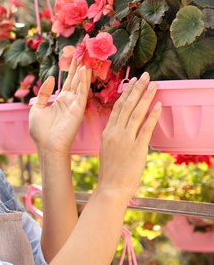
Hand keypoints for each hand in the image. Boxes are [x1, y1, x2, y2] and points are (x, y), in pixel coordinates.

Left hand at [29, 59, 91, 155]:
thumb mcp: (36, 108)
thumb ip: (43, 93)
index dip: (72, 68)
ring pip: (81, 83)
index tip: (75, 55)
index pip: (68, 80)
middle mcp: (70, 100)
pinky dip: (84, 81)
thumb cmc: (40, 131)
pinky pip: (82, 93)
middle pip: (77, 79)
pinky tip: (85, 70)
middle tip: (85, 50)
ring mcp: (75, 105)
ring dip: (84, 70)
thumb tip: (49, 79)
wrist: (46, 145)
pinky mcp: (78, 109)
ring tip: (88, 56)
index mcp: (60, 100)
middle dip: (81, 65)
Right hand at [97, 72, 161, 199]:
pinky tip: (158, 105)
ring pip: (136, 113)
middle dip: (137, 89)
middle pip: (127, 106)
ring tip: (154, 85)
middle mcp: (115, 132)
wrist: (110, 187)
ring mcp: (125, 139)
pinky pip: (146, 128)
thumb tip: (122, 130)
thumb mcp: (106, 150)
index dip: (125, 94)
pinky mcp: (137, 148)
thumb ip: (114, 138)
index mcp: (107, 132)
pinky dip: (152, 115)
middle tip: (145, 76)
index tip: (132, 83)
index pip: (117, 108)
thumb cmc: (109, 173)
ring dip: (146, 97)